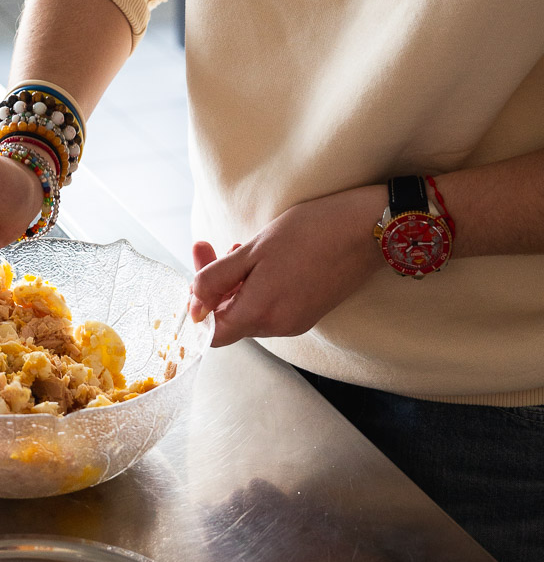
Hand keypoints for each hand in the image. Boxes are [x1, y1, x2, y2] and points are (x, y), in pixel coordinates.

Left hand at [189, 184, 386, 346]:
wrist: (367, 228)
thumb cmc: (311, 232)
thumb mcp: (253, 250)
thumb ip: (217, 279)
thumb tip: (192, 305)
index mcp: (262, 314)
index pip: (213, 333)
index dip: (197, 308)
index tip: (194, 275)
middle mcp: (279, 326)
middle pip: (230, 318)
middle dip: (212, 284)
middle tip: (204, 246)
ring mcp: (296, 319)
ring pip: (249, 309)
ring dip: (234, 281)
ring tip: (235, 246)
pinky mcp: (309, 308)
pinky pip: (270, 304)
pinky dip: (256, 284)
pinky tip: (258, 257)